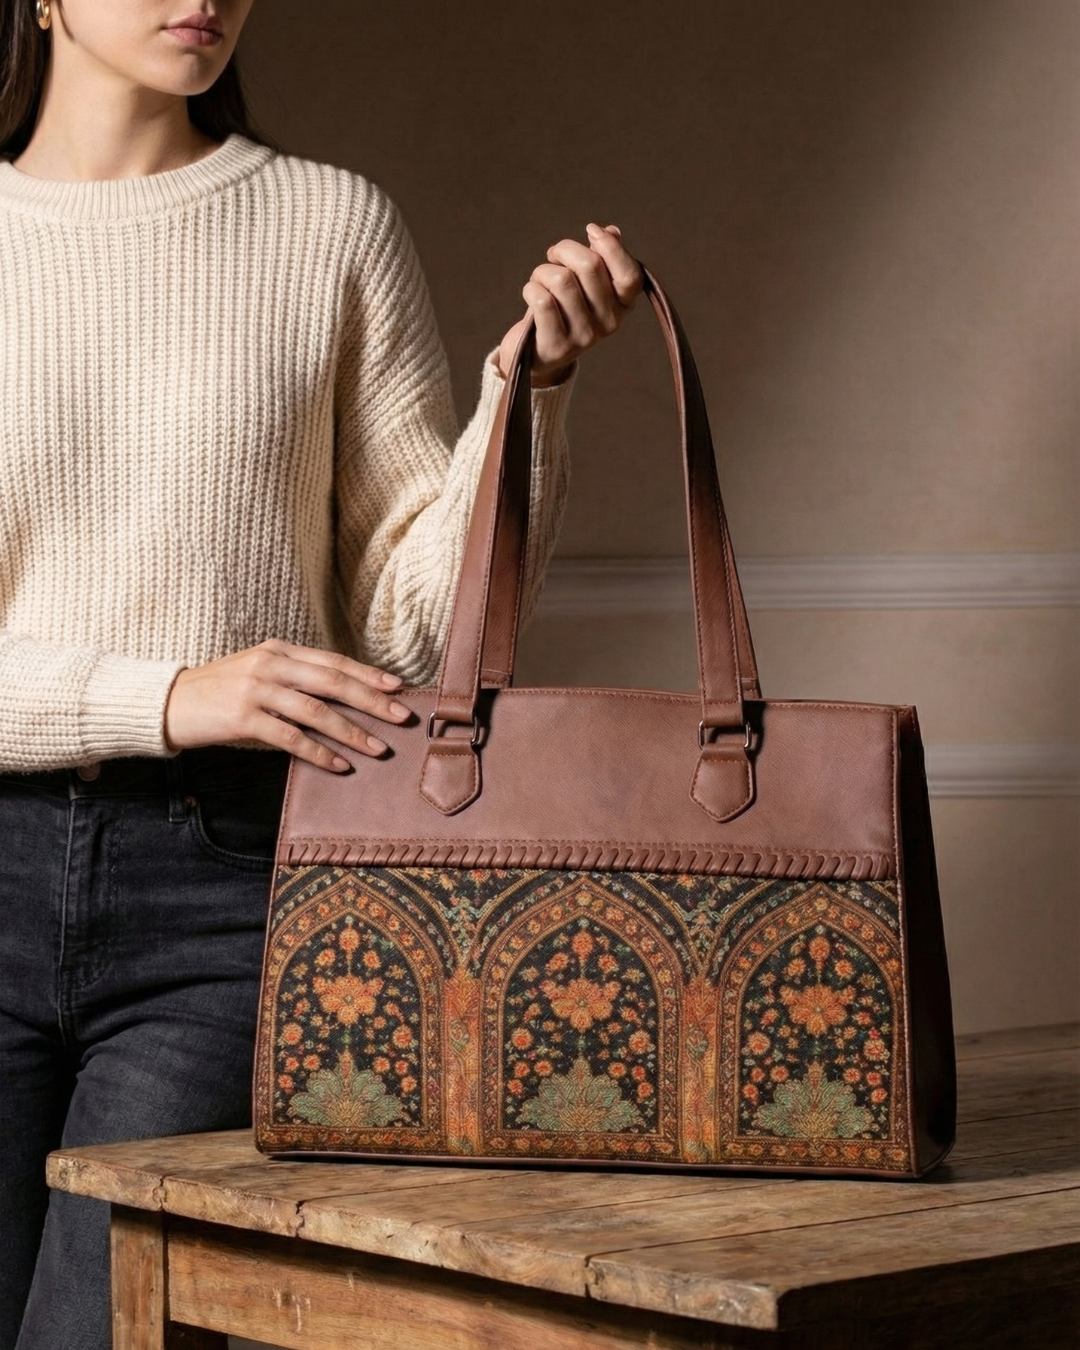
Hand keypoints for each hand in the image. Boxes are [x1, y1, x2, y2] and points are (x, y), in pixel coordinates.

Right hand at [163, 639, 410, 772]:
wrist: (168, 702)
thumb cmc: (220, 691)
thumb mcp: (258, 673)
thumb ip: (294, 678)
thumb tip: (341, 697)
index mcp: (279, 650)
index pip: (333, 661)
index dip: (367, 674)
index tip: (397, 686)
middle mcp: (271, 664)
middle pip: (333, 682)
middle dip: (372, 700)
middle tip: (400, 716)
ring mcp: (256, 690)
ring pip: (317, 711)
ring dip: (352, 731)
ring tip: (378, 748)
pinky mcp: (243, 718)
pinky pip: (291, 738)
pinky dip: (319, 753)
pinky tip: (339, 765)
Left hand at [497, 223, 642, 387]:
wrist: (537, 352)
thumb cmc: (563, 309)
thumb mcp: (586, 283)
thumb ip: (602, 258)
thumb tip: (610, 231)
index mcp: (623, 305)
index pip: (630, 275)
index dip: (610, 247)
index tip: (590, 230)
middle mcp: (610, 324)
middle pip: (590, 265)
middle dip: (565, 250)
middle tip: (553, 257)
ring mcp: (584, 337)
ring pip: (561, 279)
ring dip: (543, 271)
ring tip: (540, 279)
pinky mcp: (557, 346)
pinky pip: (542, 299)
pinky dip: (531, 289)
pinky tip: (531, 294)